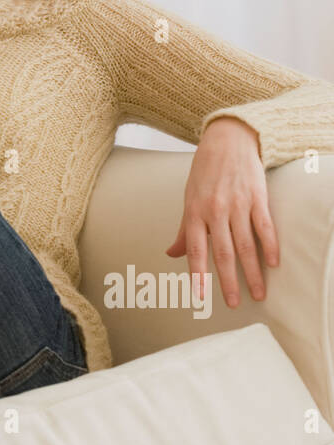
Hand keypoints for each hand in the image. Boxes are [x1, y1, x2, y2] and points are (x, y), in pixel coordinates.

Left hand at [166, 117, 279, 306]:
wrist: (227, 141)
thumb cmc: (205, 172)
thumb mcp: (188, 199)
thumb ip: (184, 230)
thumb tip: (171, 254)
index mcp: (195, 212)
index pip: (196, 250)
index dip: (197, 274)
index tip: (200, 296)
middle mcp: (215, 210)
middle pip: (223, 253)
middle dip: (228, 281)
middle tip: (232, 303)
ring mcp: (237, 204)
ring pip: (246, 245)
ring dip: (253, 272)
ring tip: (258, 293)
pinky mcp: (257, 197)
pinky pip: (264, 226)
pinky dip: (270, 245)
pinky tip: (274, 263)